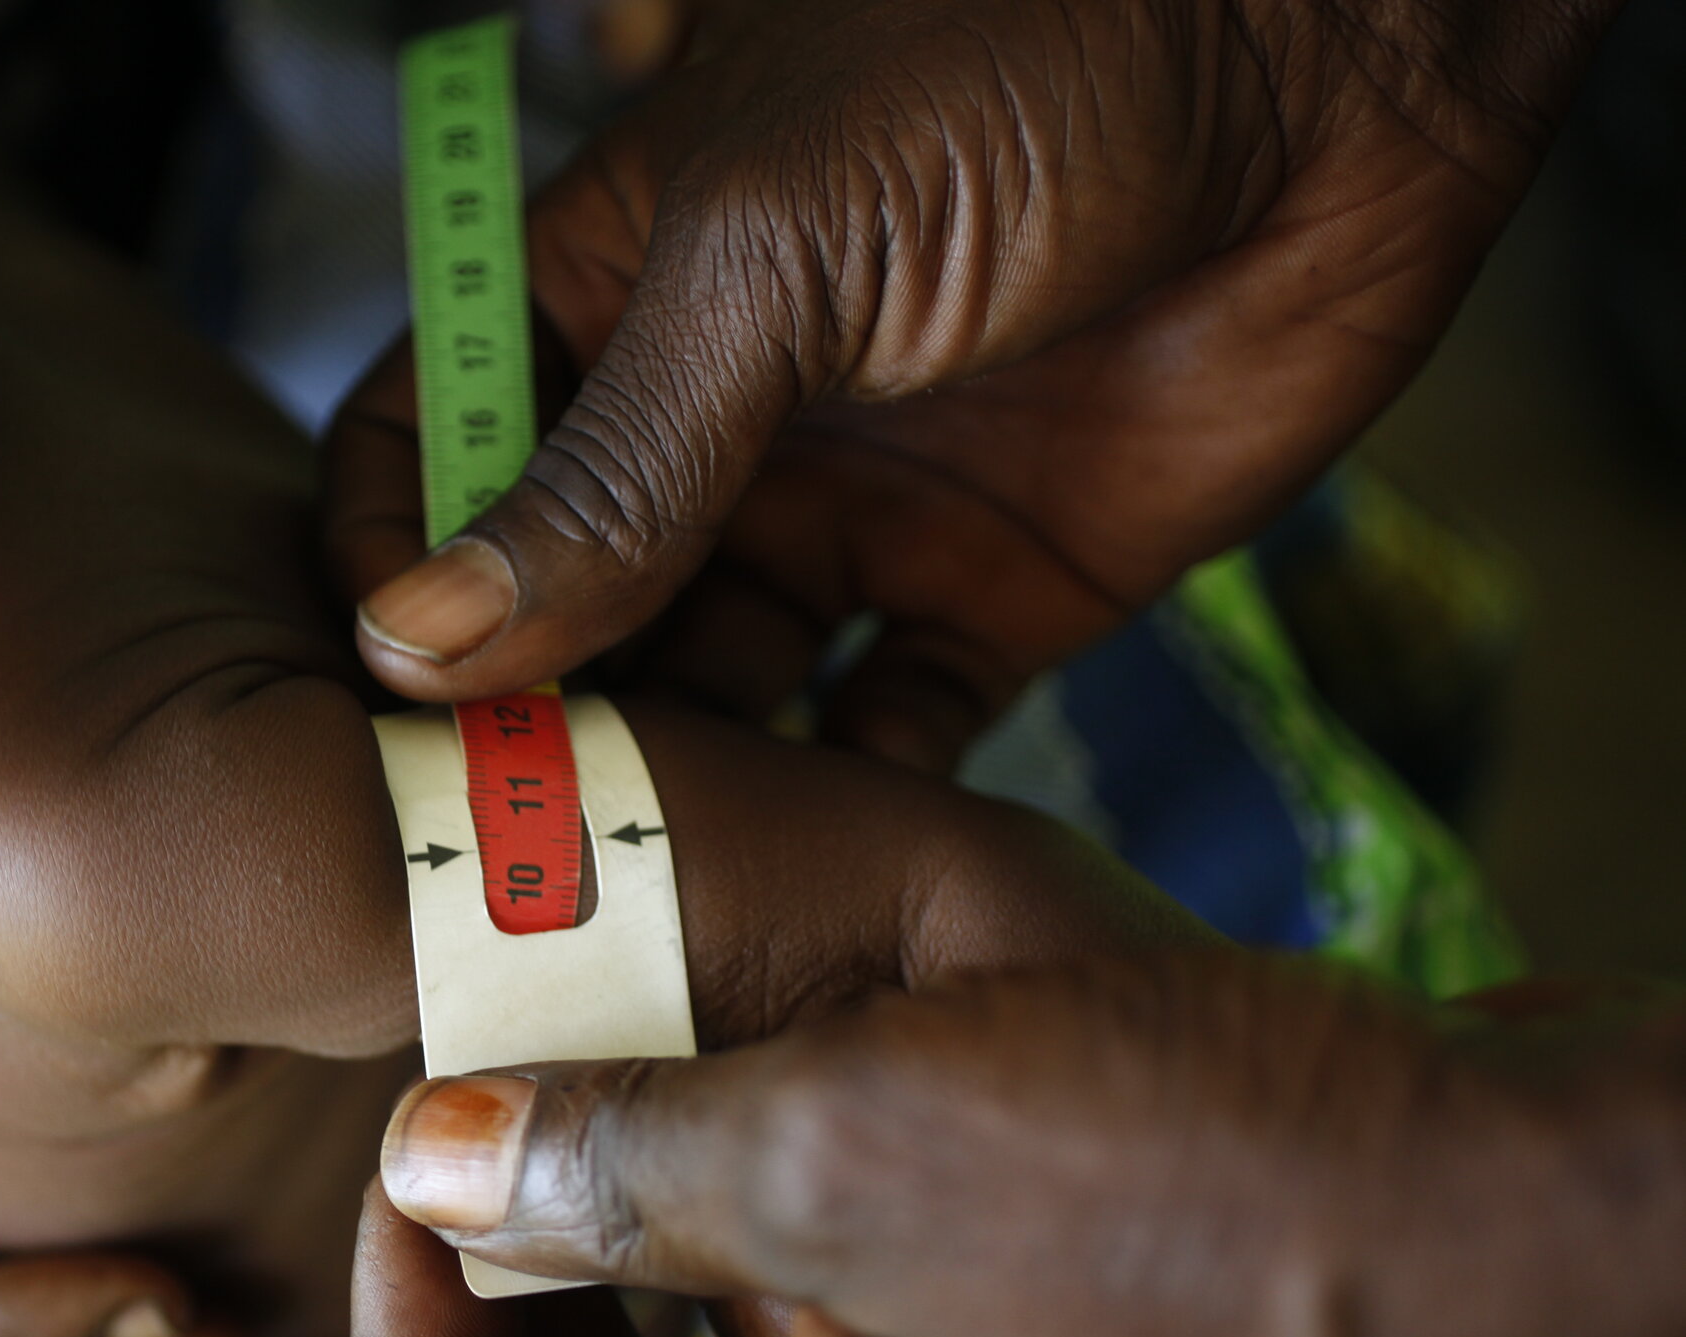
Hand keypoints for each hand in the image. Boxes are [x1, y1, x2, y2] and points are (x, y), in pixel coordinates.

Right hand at [329, 0, 1611, 766]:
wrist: (1330, 62)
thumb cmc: (1021, 71)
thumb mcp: (767, 253)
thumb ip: (609, 463)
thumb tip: (416, 633)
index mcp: (609, 306)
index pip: (429, 456)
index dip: (388, 570)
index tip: (379, 696)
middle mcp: (707, 432)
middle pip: (557, 614)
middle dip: (520, 723)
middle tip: (495, 850)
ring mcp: (844, 522)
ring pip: (708, 698)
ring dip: (671, 784)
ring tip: (634, 881)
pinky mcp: (988, 600)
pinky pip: (887, 734)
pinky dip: (849, 805)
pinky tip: (811, 866)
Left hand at [354, 953, 1685, 1336]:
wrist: (1552, 1223)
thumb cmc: (1222, 1193)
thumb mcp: (861, 1143)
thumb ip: (619, 1167)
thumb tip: (430, 1159)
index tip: (431, 1160)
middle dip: (512, 1278)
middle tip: (514, 1093)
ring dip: (643, 1223)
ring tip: (635, 1057)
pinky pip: (835, 1323)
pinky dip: (773, 1208)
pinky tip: (792, 1073)